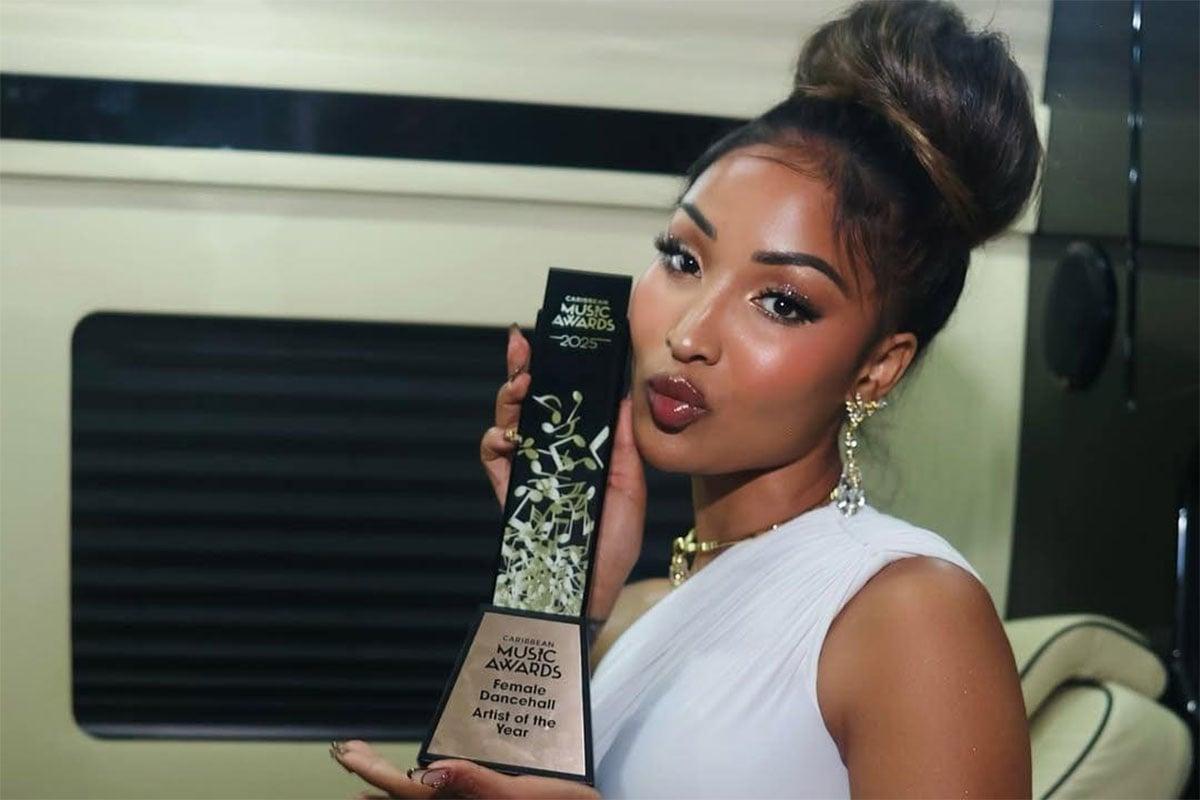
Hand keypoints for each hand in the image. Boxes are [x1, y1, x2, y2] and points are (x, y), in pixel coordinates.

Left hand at [330, 740, 599, 798]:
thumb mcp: (522, 794)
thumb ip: (477, 782)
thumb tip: (431, 770)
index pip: (405, 791)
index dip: (372, 772)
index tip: (344, 753)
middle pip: (405, 796)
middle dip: (373, 775)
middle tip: (345, 752)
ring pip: (421, 797)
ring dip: (392, 783)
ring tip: (365, 770)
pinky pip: (444, 796)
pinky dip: (422, 787)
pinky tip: (420, 779)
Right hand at [480, 323, 645, 620]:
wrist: (591, 590)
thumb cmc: (613, 543)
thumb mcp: (630, 485)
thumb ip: (623, 442)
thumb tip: (625, 395)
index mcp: (580, 449)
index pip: (564, 402)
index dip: (557, 371)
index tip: (557, 339)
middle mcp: (551, 455)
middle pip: (530, 403)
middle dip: (522, 368)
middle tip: (523, 344)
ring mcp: (527, 471)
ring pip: (508, 421)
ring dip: (510, 397)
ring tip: (522, 383)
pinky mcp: (509, 491)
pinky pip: (493, 455)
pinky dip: (495, 438)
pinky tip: (509, 431)